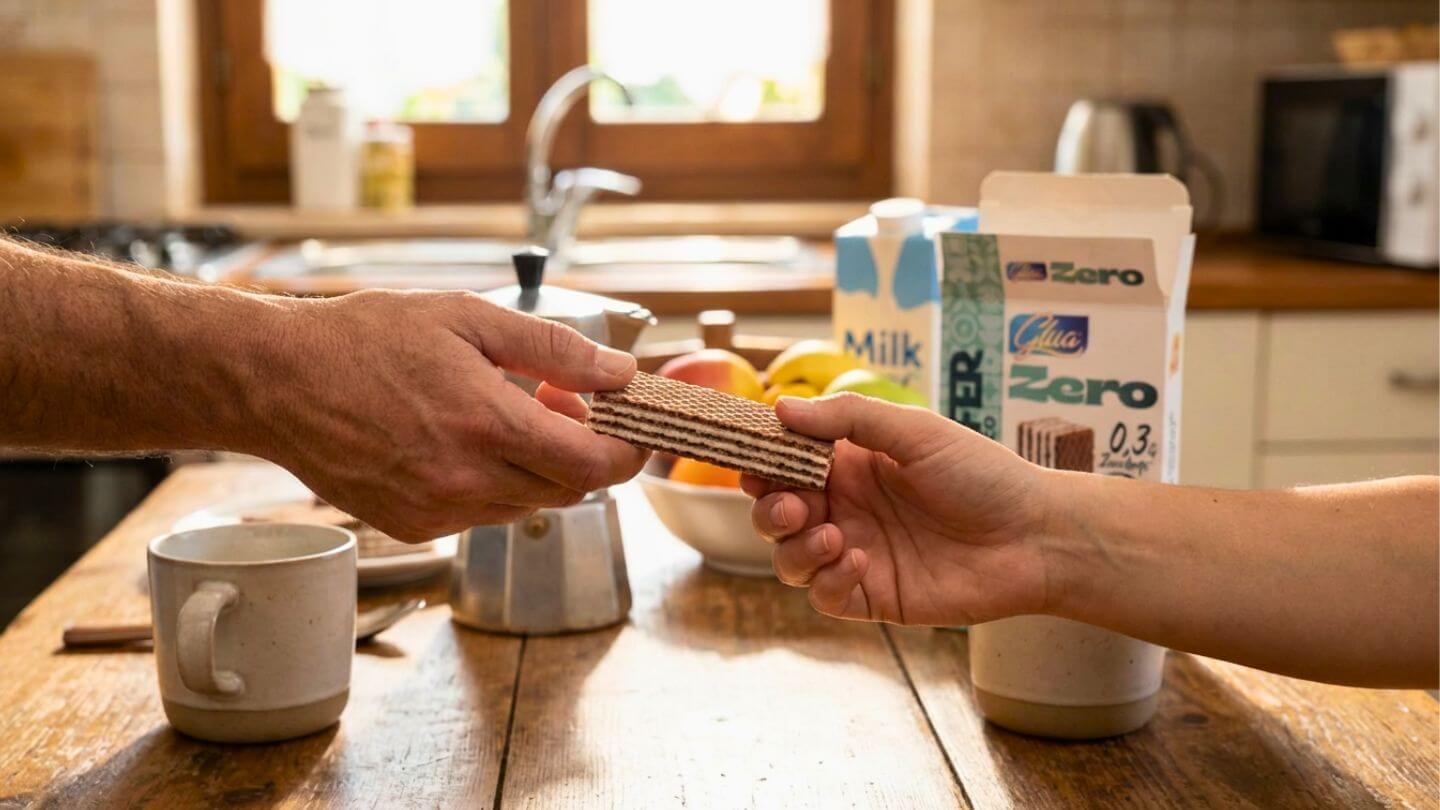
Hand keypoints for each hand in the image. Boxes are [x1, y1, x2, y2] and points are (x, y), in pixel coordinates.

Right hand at [251, 289, 647, 540]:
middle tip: (558, 402)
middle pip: (569, 489)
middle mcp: (466, 481)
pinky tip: (462, 442)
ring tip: (503, 415)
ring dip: (536, 468)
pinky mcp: (413, 527)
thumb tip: (619, 371)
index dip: (627, 451)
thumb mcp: (469, 319)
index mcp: (487, 426)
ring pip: (528, 506)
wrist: (277, 380)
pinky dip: (493, 485)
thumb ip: (554, 348)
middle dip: (581, 450)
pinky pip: (482, 515)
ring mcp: (437, 512)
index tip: (633, 429)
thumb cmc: (366, 339)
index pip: (594, 465)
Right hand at [745, 394, 1055, 625]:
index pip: (785, 465)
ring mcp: (856, 554)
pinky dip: (827, 579)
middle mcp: (847, 509)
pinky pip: (823, 595)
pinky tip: (859, 561)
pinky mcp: (873, 595)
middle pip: (775, 514)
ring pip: (789, 558)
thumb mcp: (915, 431)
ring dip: (795, 547)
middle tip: (793, 506)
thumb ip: (847, 418)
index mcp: (851, 465)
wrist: (1036, 537)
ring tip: (833, 536)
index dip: (762, 464)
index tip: (754, 462)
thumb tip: (781, 408)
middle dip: (769, 510)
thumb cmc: (983, 475)